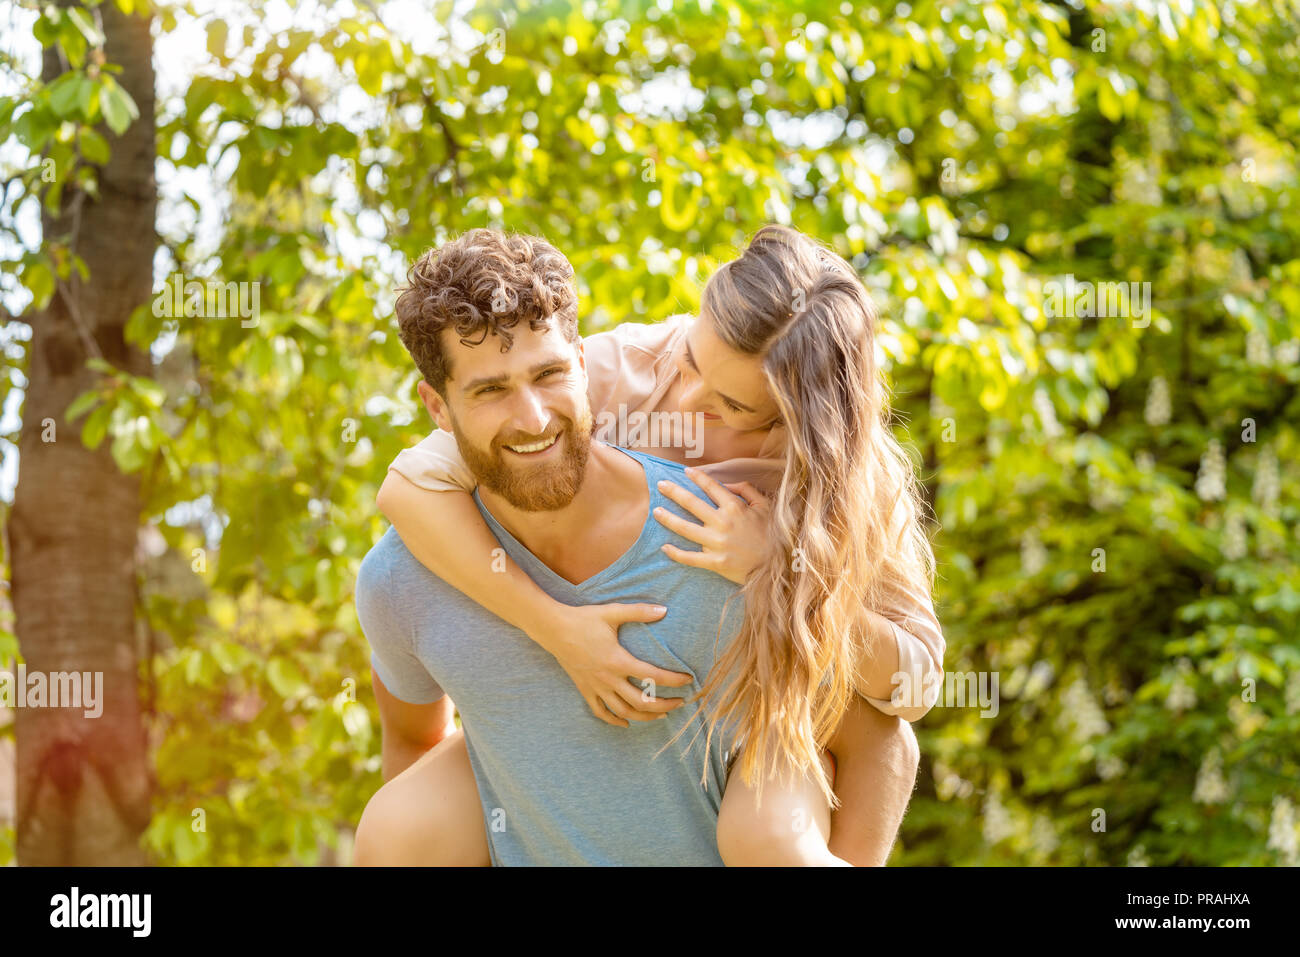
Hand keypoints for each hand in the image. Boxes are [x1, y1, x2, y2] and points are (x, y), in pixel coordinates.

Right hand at [531, 602, 693, 727]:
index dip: (673, 680)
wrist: (553, 629)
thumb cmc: (584, 619)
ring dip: (644, 717)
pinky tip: (626, 724)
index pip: (652, 675)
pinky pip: (601, 712)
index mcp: (618, 661)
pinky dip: (614, 721)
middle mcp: (608, 679)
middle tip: (680, 703)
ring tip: (661, 715)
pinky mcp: (585, 690)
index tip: (688, 680)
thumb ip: (639, 612)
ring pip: (623, 712)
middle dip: (664, 705)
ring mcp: (596, 687)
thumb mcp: (612, 612)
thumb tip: (664, 610)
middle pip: (641, 701)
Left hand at [653, 467, 770, 585]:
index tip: (686, 471)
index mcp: (735, 508)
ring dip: (668, 519)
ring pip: (686, 528)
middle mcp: (723, 523)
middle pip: (692, 503)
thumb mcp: (765, 507)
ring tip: (656, 512)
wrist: (777, 566)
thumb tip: (727, 484)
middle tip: (660, 484)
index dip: (697, 477)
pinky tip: (664, 547)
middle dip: (674, 492)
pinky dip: (676, 553)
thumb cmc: (771, 534)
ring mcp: (717, 543)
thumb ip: (747, 491)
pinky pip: (690, 557)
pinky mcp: (715, 562)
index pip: (711, 487)